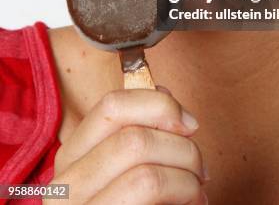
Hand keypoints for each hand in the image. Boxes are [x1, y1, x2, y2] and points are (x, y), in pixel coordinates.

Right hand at [45, 87, 208, 203]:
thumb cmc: (129, 203)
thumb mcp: (123, 165)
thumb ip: (139, 128)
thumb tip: (164, 95)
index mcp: (71, 158)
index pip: (112, 106)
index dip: (160, 106)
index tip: (190, 123)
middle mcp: (66, 187)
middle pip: (135, 140)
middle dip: (184, 150)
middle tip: (200, 168)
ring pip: (147, 175)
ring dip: (188, 179)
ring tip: (197, 189)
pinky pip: (152, 198)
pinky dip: (185, 197)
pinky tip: (191, 204)